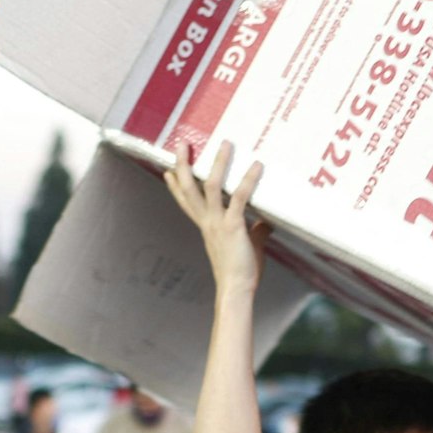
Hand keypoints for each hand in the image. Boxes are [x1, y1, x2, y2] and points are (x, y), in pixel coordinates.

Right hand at [162, 140, 270, 295]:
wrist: (237, 288)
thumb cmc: (241, 271)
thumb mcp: (247, 246)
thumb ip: (255, 231)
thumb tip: (265, 222)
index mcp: (206, 226)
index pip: (186, 202)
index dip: (175, 186)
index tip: (168, 170)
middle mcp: (207, 222)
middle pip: (188, 189)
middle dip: (183, 166)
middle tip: (182, 144)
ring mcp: (218, 223)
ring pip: (210, 187)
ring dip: (217, 164)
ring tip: (224, 144)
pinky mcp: (233, 226)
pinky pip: (238, 198)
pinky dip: (248, 180)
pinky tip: (256, 166)